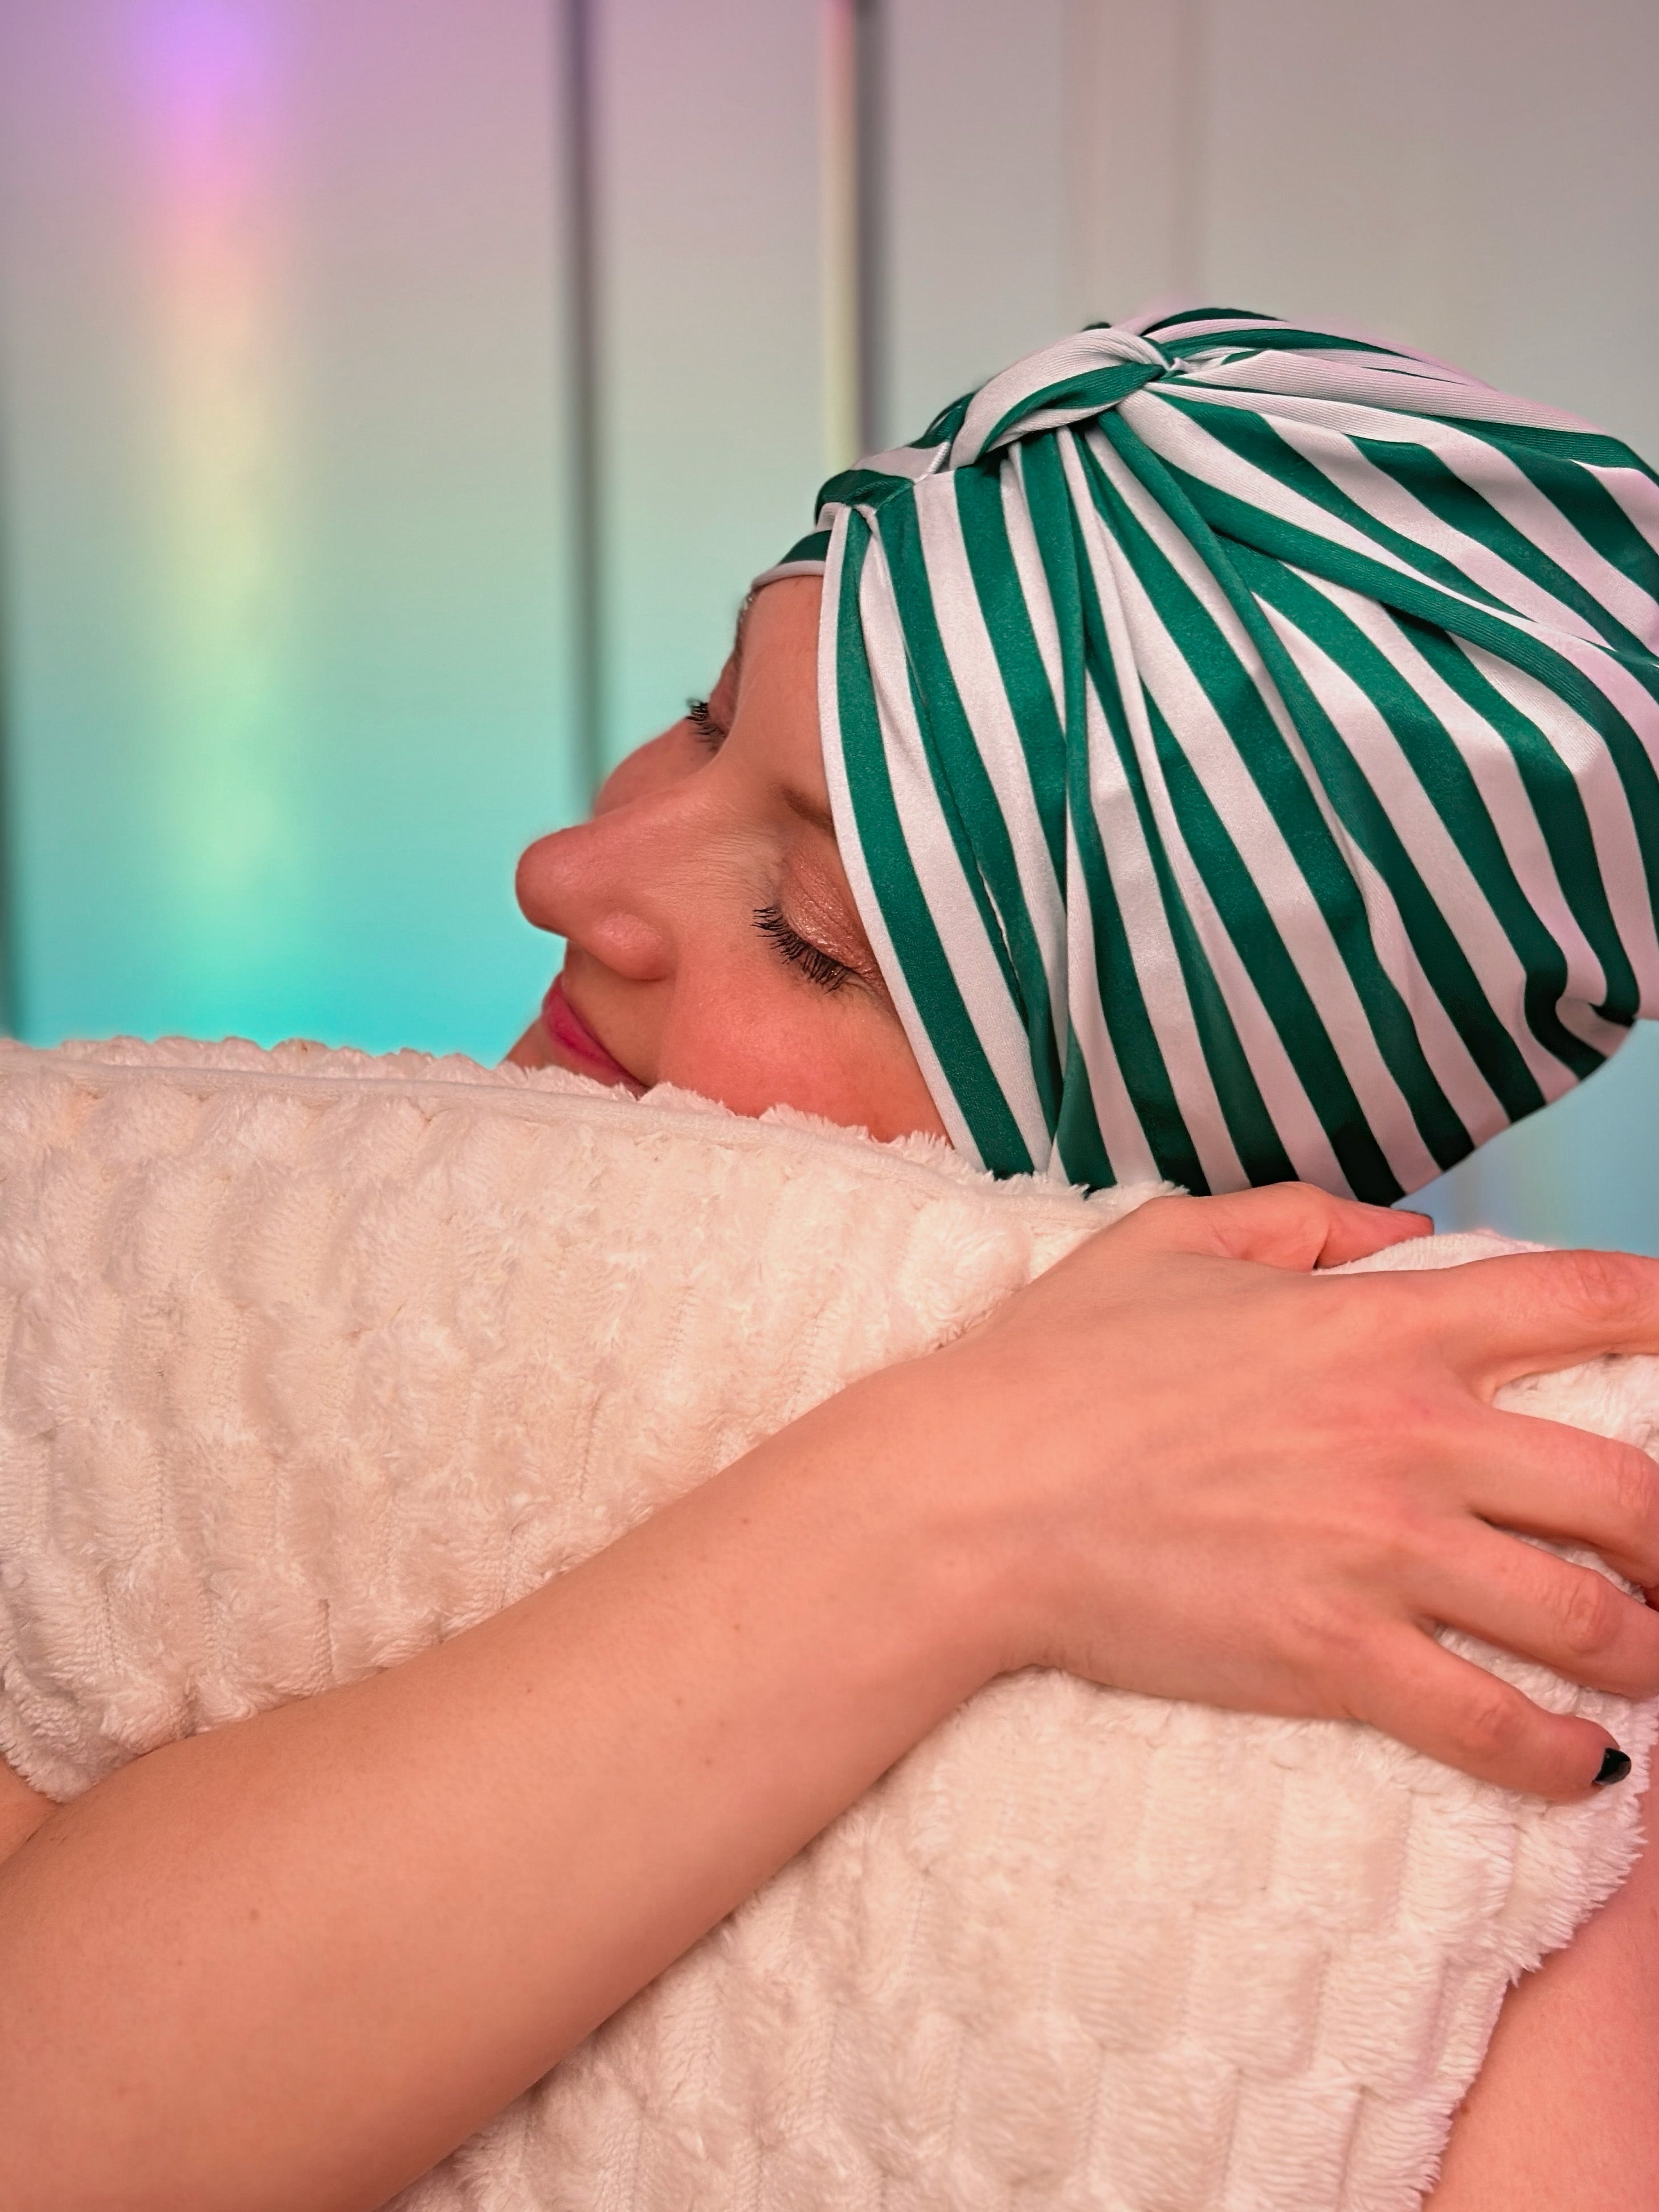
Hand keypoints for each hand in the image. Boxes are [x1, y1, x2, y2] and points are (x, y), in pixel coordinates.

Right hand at [927, 1184, 1658, 1798]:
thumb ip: (1305, 1219)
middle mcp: (1410, 1433)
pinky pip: (1494, 1724)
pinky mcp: (1334, 1656)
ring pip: (1588, 1618)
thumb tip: (1412, 1234)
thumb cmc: (1058, 1362)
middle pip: (1631, 1491)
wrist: (968, 1493)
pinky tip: (1583, 1766)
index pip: (1587, 1301)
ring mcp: (1379, 1551)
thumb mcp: (1170, 1239)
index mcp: (1380, 1324)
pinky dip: (1560, 1757)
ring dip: (1646, 1651)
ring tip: (1650, 1666)